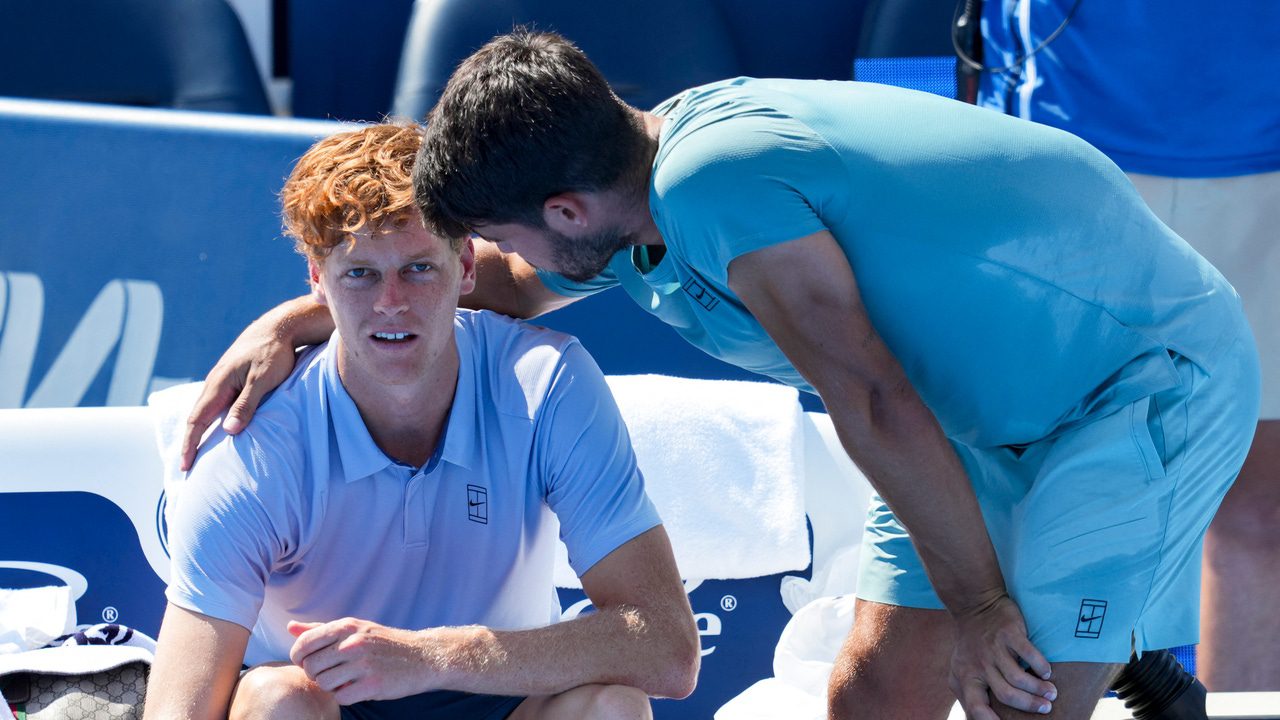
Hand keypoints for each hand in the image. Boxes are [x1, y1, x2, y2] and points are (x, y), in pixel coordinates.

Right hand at [179, 317, 300, 470]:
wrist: (280, 327)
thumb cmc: (274, 353)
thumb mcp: (263, 380)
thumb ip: (246, 404)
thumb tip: (228, 430)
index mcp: (218, 384)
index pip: (197, 421)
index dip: (190, 444)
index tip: (186, 465)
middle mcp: (215, 382)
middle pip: (197, 417)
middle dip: (190, 442)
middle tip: (187, 467)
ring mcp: (223, 380)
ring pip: (206, 410)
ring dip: (200, 431)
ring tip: (197, 452)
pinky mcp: (232, 378)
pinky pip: (217, 404)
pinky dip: (211, 420)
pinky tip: (216, 428)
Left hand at [287, 619, 432, 704]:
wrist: (422, 656)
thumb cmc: (384, 643)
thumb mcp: (355, 629)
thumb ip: (321, 629)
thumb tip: (291, 627)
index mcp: (347, 626)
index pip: (304, 643)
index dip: (299, 657)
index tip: (309, 662)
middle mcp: (354, 643)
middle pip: (310, 667)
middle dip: (316, 674)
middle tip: (331, 673)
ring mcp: (364, 664)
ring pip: (324, 684)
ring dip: (331, 687)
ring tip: (345, 680)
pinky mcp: (373, 684)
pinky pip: (341, 697)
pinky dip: (346, 696)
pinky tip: (357, 688)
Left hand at [949, 594, 1055, 718]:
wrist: (974, 606)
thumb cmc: (971, 646)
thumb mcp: (962, 670)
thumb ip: (971, 694)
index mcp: (965, 677)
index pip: (975, 707)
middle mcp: (978, 665)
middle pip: (1006, 694)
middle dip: (1029, 704)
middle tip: (1046, 707)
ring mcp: (993, 648)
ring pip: (1018, 677)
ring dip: (1038, 688)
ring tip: (1051, 693)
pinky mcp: (1008, 632)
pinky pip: (1028, 653)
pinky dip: (1040, 665)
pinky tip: (1047, 671)